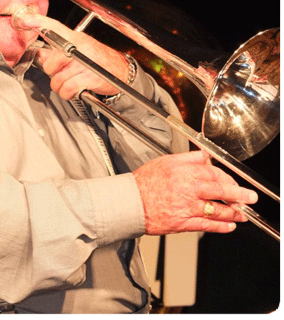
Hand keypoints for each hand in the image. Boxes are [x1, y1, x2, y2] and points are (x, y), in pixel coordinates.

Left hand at [19, 13, 129, 98]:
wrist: (120, 71)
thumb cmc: (98, 60)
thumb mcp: (79, 49)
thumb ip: (58, 51)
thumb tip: (41, 54)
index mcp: (75, 38)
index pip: (54, 27)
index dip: (39, 22)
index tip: (26, 19)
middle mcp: (79, 47)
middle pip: (50, 62)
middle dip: (52, 73)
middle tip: (62, 73)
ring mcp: (84, 63)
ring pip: (57, 79)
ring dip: (60, 86)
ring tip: (69, 82)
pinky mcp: (89, 77)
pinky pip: (67, 88)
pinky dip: (67, 93)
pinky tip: (73, 90)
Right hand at [132, 150, 258, 234]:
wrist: (130, 202)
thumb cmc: (145, 182)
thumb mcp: (166, 161)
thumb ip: (188, 158)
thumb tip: (205, 155)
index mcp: (184, 172)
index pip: (213, 173)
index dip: (227, 177)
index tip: (233, 181)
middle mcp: (188, 189)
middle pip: (220, 190)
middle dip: (239, 194)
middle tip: (250, 197)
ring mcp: (187, 207)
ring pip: (217, 210)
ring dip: (233, 212)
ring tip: (243, 214)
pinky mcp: (183, 223)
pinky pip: (206, 225)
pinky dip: (220, 226)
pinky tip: (229, 226)